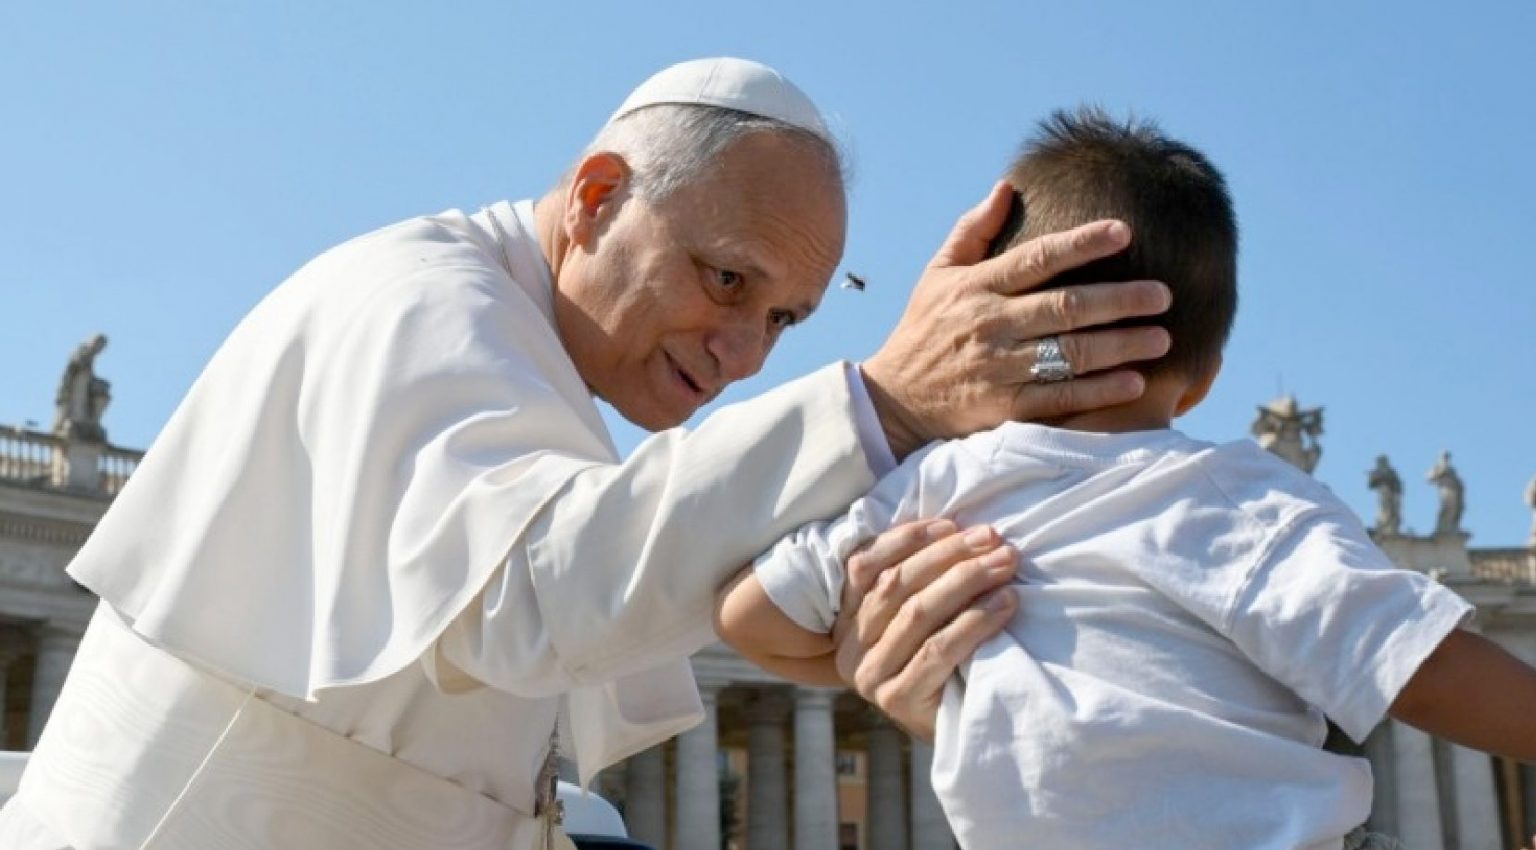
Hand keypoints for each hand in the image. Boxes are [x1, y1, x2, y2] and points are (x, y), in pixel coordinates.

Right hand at [832, 519, 1017, 740]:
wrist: (961, 731)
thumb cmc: (945, 663)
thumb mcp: (918, 619)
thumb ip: (916, 580)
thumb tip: (954, 526)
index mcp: (845, 618)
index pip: (865, 565)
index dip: (907, 539)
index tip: (952, 523)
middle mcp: (848, 648)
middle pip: (896, 585)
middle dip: (948, 554)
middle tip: (992, 538)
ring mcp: (870, 677)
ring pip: (918, 613)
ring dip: (966, 580)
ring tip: (1004, 564)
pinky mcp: (897, 700)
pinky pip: (938, 650)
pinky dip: (976, 621)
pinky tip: (1006, 603)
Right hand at [862, 181, 1172, 457]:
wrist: (893, 401)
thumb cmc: (924, 329)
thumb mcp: (937, 274)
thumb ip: (973, 230)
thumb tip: (1008, 186)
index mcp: (977, 286)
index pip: (1037, 257)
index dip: (1081, 242)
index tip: (1124, 230)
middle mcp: (990, 324)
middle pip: (1064, 307)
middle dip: (1119, 300)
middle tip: (1164, 294)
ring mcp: (998, 368)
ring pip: (1068, 355)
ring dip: (1119, 347)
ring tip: (1162, 338)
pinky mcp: (1002, 408)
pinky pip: (1059, 398)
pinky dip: (1099, 391)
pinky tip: (1134, 381)